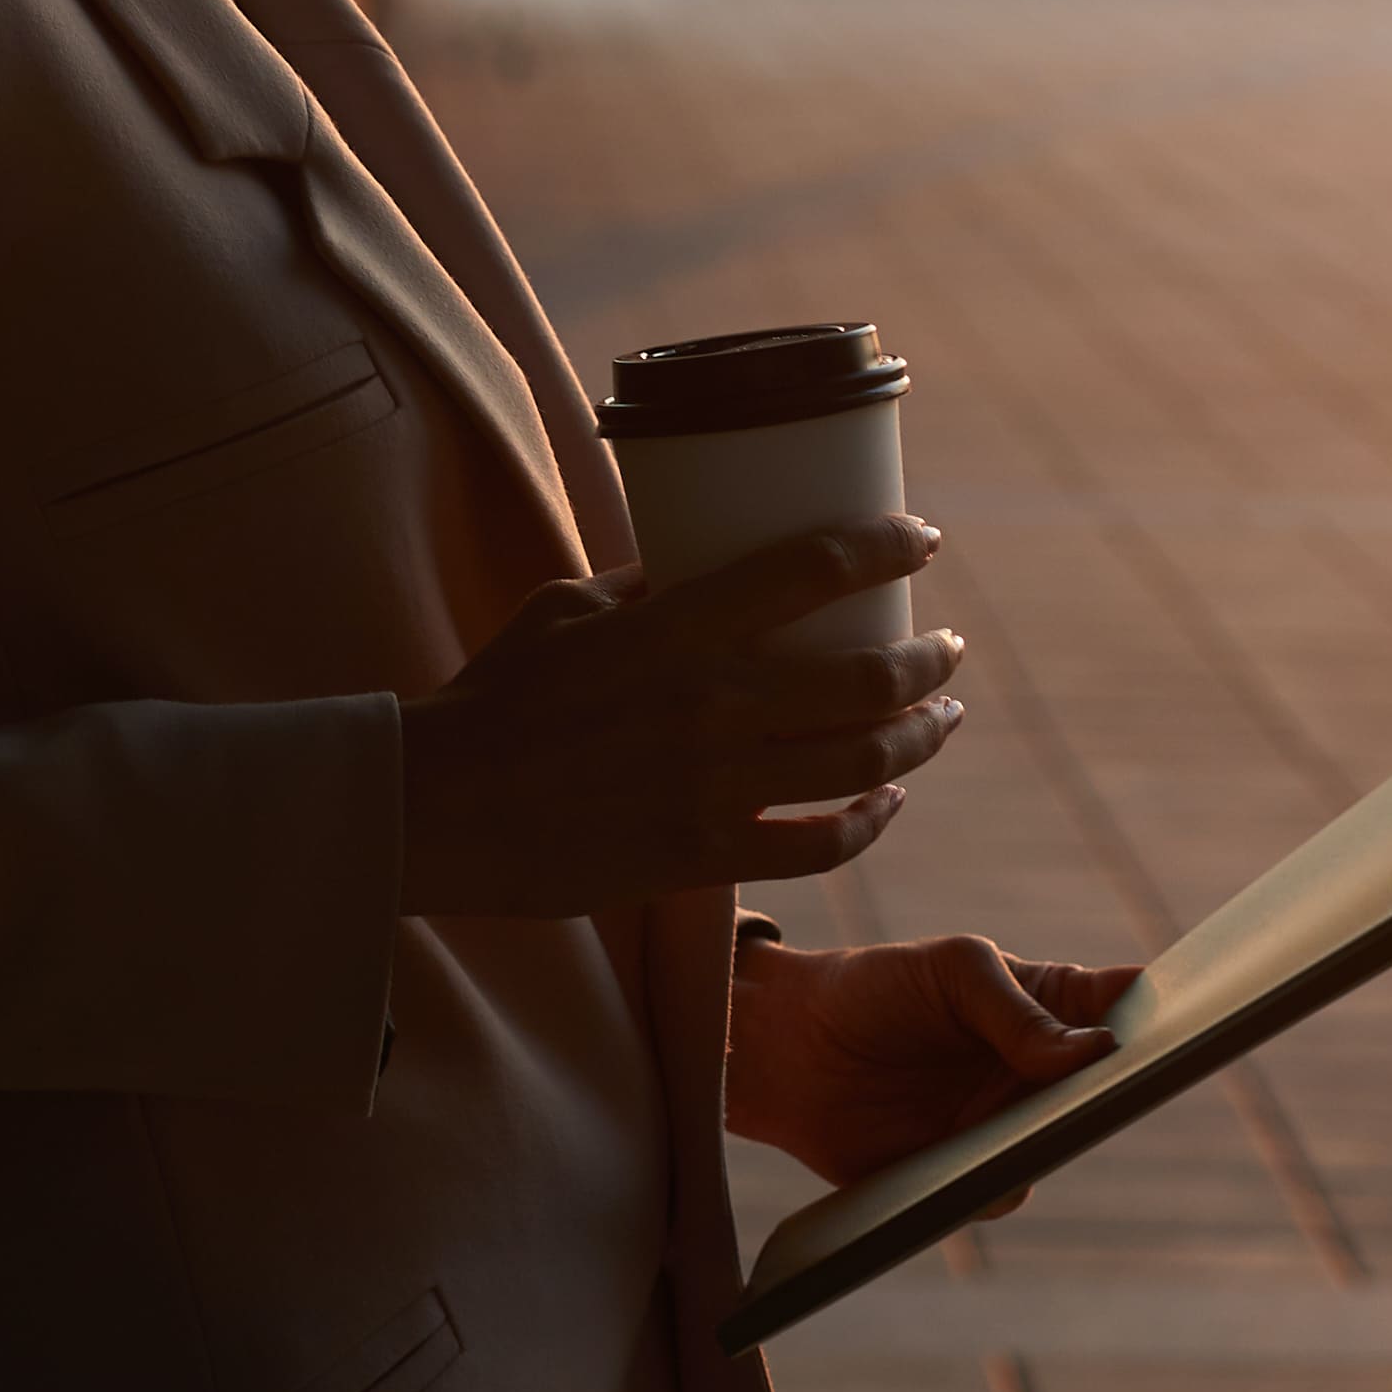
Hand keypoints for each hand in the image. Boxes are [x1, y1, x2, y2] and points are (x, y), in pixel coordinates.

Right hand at [395, 520, 963, 917]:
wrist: (443, 807)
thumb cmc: (496, 695)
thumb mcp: (566, 608)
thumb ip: (645, 586)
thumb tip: (698, 565)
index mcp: (678, 625)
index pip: (814, 569)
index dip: (886, 547)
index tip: (923, 538)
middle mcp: (713, 702)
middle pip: (868, 677)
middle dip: (930, 659)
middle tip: (948, 648)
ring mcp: (716, 785)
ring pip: (864, 762)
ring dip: (923, 735)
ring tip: (944, 716)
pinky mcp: (706, 852)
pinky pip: (821, 845)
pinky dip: (871, 822)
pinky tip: (887, 799)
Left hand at [723, 932, 1137, 1189]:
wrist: (786, 1051)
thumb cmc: (876, 989)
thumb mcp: (950, 972)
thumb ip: (1017, 1009)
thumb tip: (1092, 1051)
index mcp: (1048, 1004)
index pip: (1125, 1006)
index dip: (1169, 1012)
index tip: (1202, 1015)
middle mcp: (1039, 1072)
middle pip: (1110, 1086)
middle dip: (1132, 1083)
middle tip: (1145, 1078)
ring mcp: (1007, 1126)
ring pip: (1063, 1144)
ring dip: (1064, 1137)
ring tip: (1064, 1123)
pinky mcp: (964, 1176)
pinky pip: (1002, 1192)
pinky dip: (1001, 1182)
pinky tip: (991, 1169)